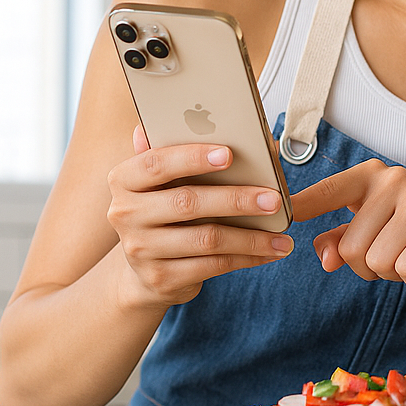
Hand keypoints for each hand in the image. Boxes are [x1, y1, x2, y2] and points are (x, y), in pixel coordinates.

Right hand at [106, 125, 293, 309]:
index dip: (193, 157)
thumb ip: (186, 154)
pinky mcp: (161, 278)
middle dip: (236, 199)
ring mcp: (141, 249)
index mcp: (124, 180)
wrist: (142, 271)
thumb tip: (230, 127)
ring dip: (251, 237)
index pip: (157, 163)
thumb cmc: (164, 212)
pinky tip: (269, 252)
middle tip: (273, 198)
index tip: (229, 154)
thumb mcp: (165, 182)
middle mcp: (126, 214)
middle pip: (187, 202)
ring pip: (206, 239)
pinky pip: (213, 266)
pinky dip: (247, 258)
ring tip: (281, 235)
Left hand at [290, 158, 405, 287]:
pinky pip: (405, 268)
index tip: (275, 211)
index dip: (298, 206)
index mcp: (369, 176)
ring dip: (391, 272)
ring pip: (377, 261)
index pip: (325, 193)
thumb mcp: (373, 235)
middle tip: (394, 253)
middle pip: (350, 248)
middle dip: (368, 267)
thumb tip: (323, 257)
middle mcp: (393, 179)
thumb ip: (340, 242)